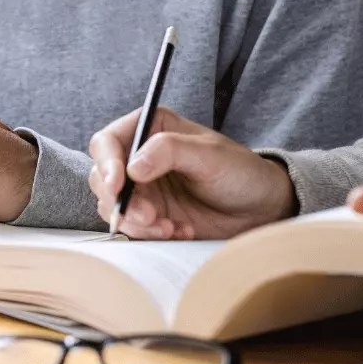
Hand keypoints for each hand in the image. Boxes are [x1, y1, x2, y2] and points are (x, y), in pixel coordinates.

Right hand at [87, 107, 295, 238]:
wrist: (259, 209)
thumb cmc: (240, 172)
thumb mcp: (210, 156)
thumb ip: (170, 151)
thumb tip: (132, 167)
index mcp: (151, 129)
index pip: (107, 141)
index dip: (106, 163)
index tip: (118, 186)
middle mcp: (139, 158)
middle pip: (103, 178)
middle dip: (123, 201)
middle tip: (150, 216)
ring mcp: (142, 189)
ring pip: (113, 207)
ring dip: (138, 222)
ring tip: (171, 227)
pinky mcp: (148, 215)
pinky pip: (131, 227)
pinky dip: (150, 234)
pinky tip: (179, 231)